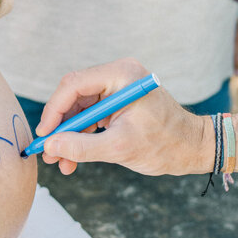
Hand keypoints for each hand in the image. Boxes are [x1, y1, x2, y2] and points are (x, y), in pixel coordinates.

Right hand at [38, 57, 211, 176]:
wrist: (193, 149)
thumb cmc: (166, 145)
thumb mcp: (119, 148)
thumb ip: (81, 147)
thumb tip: (50, 146)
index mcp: (122, 75)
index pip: (74, 85)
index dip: (54, 111)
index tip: (44, 136)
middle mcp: (119, 75)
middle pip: (74, 96)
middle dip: (61, 127)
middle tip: (49, 153)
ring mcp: (119, 87)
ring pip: (80, 108)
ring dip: (69, 135)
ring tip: (62, 163)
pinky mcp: (119, 101)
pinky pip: (91, 115)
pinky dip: (83, 135)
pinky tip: (74, 158)